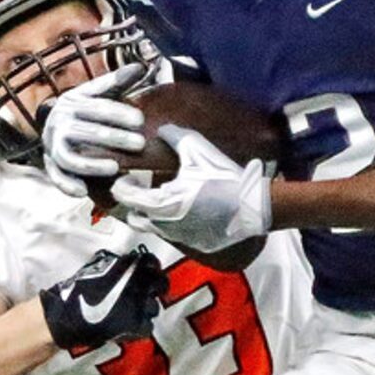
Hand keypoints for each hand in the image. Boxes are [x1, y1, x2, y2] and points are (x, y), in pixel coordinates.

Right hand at [39, 245, 165, 349]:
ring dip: (145, 309)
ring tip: (131, 312)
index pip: (152, 262)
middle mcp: (138, 283)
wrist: (67, 316)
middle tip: (148, 294)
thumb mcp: (97, 268)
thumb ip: (117, 266)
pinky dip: (139, 327)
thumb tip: (128, 264)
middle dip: (156, 289)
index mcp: (128, 266)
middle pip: (160, 284)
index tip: (151, 273)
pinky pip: (147, 326)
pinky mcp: (137, 324)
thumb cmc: (77, 292)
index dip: (152, 268)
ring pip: (154, 307)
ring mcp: (139, 304)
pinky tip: (128, 326)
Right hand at [40, 63, 147, 196]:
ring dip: (91, 165)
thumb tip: (139, 67)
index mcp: (71, 103)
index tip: (140, 120)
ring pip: (70, 157)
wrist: (54, 126)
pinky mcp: (51, 165)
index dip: (118, 113)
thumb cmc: (84, 111)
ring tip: (115, 168)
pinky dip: (67, 185)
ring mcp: (53, 145)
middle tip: (140, 144)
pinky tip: (84, 192)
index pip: (96, 107)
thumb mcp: (97, 94)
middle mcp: (59, 123)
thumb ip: (116, 83)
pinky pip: (56, 177)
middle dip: (114, 138)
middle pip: (87, 132)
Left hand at [113, 125, 271, 254]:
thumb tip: (162, 129)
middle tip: (139, 191)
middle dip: (133, 205)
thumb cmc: (224, 180)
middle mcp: (166, 226)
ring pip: (154, 229)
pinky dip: (174, 224)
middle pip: (135, 218)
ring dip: (152, 216)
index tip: (126, 178)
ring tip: (162, 200)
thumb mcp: (198, 151)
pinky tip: (186, 211)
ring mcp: (181, 238)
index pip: (126, 198)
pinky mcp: (195, 245)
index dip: (122, 187)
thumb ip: (175, 136)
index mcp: (161, 204)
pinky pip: (176, 235)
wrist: (252, 207)